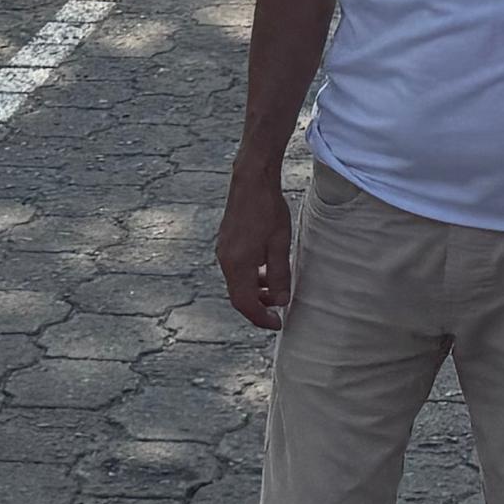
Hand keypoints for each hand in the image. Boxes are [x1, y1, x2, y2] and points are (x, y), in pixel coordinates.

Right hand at [216, 164, 295, 329]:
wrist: (251, 179)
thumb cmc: (268, 209)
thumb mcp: (279, 245)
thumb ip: (279, 275)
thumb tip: (279, 301)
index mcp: (237, 264)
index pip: (245, 304)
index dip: (261, 318)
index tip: (277, 324)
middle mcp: (225, 260)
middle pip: (238, 295)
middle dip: (258, 307)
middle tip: (277, 313)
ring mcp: (223, 250)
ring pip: (237, 282)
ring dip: (255, 292)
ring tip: (275, 292)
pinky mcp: (226, 242)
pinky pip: (236, 269)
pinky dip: (250, 277)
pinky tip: (265, 271)